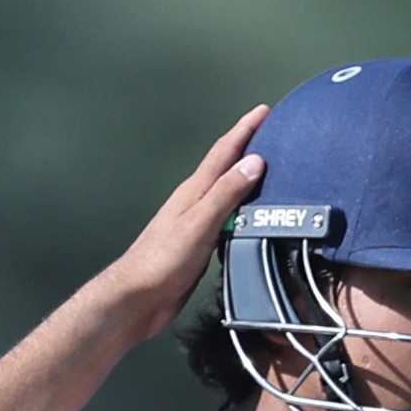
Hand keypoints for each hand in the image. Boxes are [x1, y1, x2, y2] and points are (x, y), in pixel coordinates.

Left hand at [96, 106, 271, 345]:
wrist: (138, 299)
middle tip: (272, 136)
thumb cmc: (162, 261)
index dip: (244, 130)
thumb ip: (226, 193)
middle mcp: (195, 202)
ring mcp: (196, 223)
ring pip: (227, 194)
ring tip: (270, 172)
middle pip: (226, 168)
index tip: (264, 111)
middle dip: (248, 149)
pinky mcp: (199, 245)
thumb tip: (254, 162)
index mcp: (194, 191)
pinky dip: (243, 211)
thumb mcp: (199, 222)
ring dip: (247, 180)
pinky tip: (252, 218)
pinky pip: (227, 220)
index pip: (224, 152)